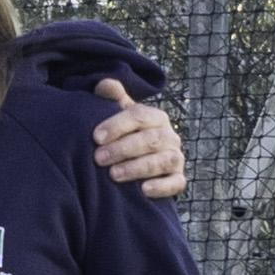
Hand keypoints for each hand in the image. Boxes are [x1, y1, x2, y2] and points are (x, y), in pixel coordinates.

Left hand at [92, 77, 185, 198]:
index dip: (117, 125)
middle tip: (98, 158)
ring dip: (137, 168)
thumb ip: (113, 100)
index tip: (96, 137)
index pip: (139, 116)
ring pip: (163, 161)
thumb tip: (104, 84)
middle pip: (150, 139)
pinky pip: (176, 183)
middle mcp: (170, 136)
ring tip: (113, 175)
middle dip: (123, 148)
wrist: (142, 168)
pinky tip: (143, 190)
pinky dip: (161, 187)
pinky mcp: (178, 180)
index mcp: (156, 118)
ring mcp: (176, 158)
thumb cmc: (127, 138)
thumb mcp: (121, 117)